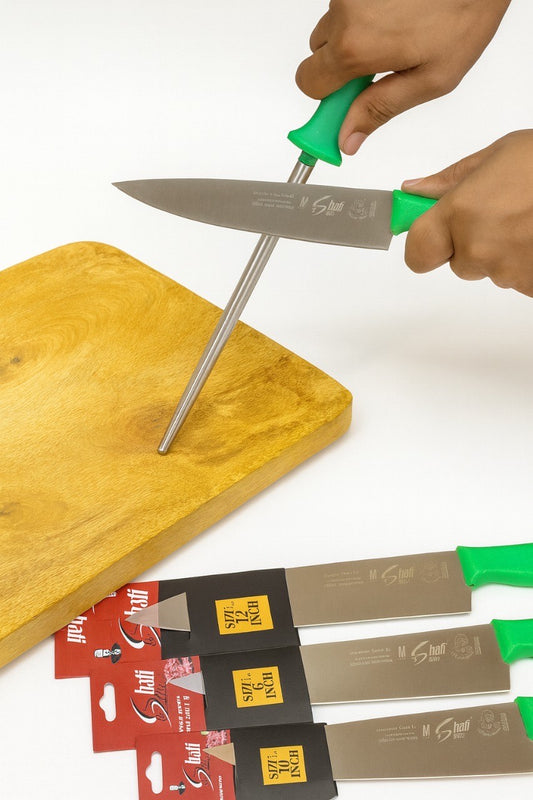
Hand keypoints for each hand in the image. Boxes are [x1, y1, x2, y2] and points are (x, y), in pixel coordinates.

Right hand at [296, 0, 509, 154]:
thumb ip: (380, 110)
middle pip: (318, 54)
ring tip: (397, 31)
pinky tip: (395, 12)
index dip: (329, 95)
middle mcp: (344, 13)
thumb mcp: (430, 79)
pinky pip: (348, 3)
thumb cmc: (464, 17)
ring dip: (355, 34)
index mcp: (355, 47)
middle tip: (381, 65)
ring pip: (333, 25)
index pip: (308, 84)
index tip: (348, 100)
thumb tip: (347, 139)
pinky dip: (365, 12)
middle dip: (342, 64)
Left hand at [402, 130, 532, 297]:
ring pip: (490, 270)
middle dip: (472, 243)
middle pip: (457, 263)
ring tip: (529, 218)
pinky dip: (527, 261)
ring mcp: (508, 271)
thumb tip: (414, 191)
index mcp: (461, 213)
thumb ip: (451, 180)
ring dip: (503, 251)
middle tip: (503, 213)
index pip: (416, 253)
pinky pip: (518, 278)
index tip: (431, 234)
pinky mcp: (532, 286)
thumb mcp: (500, 154)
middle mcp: (479, 248)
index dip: (424, 245)